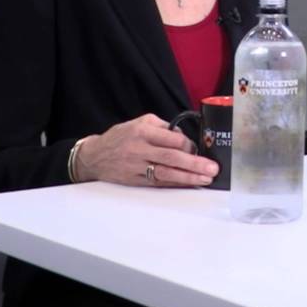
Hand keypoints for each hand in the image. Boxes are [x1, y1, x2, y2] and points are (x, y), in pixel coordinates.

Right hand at [75, 113, 218, 187]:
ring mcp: (137, 167)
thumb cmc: (120, 137)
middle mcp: (140, 149)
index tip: (200, 149)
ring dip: (188, 177)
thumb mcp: (139, 122)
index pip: (171, 138)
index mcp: (142, 131)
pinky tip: (189, 184)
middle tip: (212, 169)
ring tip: (205, 179)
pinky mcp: (135, 180)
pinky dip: (175, 184)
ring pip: (166, 173)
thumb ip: (162, 128)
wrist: (94, 156)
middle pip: (171, 158)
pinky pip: (159, 182)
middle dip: (194, 164)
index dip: (188, 145)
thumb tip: (184, 138)